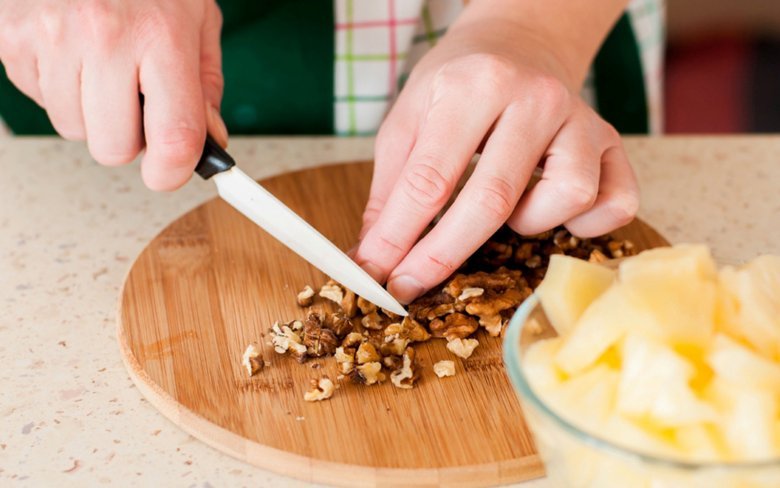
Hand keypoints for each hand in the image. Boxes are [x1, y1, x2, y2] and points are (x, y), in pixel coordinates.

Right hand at [0, 0, 226, 189]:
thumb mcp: (196, 20)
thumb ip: (205, 87)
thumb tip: (209, 144)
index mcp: (162, 36)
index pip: (173, 138)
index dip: (173, 171)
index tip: (171, 171)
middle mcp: (104, 38)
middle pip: (114, 148)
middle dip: (129, 137)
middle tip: (136, 100)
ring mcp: (52, 39)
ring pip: (74, 130)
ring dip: (93, 110)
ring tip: (103, 65)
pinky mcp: (12, 40)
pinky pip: (40, 101)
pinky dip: (60, 87)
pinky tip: (73, 53)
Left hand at [354, 19, 638, 303]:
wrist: (519, 43)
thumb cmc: (458, 85)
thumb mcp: (408, 119)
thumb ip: (390, 190)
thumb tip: (373, 259)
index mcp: (472, 86)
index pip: (430, 179)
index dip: (398, 238)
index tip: (376, 276)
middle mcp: (534, 98)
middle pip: (492, 200)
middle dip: (442, 256)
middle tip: (410, 285)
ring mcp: (580, 119)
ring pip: (567, 198)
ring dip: (527, 223)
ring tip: (506, 206)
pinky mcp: (612, 141)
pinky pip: (615, 203)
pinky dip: (586, 223)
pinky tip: (552, 209)